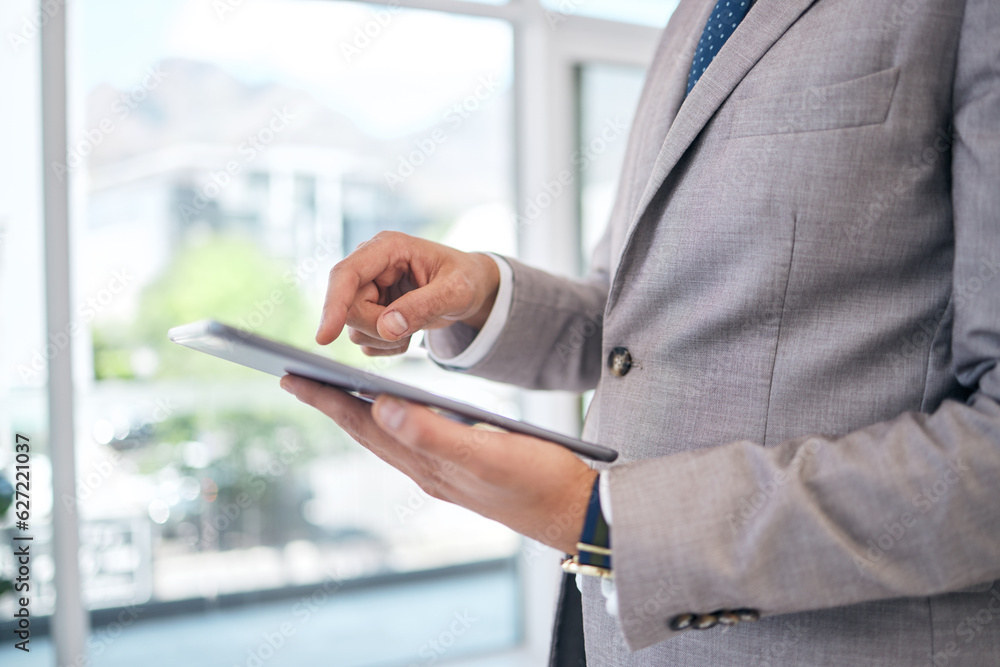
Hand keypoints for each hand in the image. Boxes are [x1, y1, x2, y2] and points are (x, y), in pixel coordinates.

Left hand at [280, 374, 597, 553]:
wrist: (574, 512)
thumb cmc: (538, 481)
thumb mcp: (487, 452)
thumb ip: (434, 432)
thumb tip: (381, 406)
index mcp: (428, 462)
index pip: (365, 424)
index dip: (328, 400)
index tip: (292, 376)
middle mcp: (428, 469)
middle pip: (367, 430)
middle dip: (330, 403)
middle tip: (295, 378)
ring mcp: (443, 471)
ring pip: (386, 437)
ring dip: (355, 412)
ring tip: (332, 391)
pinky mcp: (461, 467)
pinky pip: (410, 440)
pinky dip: (390, 420)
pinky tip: (393, 411)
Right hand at [317, 232, 500, 355]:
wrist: (470, 288)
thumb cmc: (466, 279)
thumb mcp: (456, 291)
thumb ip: (424, 306)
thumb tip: (385, 327)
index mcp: (387, 248)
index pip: (346, 275)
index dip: (332, 305)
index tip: (324, 337)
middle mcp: (370, 266)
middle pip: (349, 309)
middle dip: (379, 328)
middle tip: (412, 326)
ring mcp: (367, 289)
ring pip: (355, 329)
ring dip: (386, 339)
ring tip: (415, 325)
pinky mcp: (368, 311)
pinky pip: (365, 342)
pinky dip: (388, 346)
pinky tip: (408, 332)